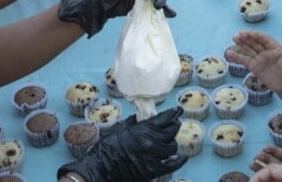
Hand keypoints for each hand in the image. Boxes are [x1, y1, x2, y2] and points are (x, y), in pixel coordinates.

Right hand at [59, 107, 187, 181]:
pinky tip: (182, 158)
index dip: (173, 113)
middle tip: (175, 123)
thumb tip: (139, 118)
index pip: (164, 119)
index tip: (178, 111)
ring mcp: (153, 157)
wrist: (100, 168)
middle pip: (172, 131)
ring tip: (171, 140)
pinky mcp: (152, 171)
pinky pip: (172, 165)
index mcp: (143, 129)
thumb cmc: (106, 147)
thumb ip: (133, 123)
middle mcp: (151, 142)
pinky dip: (179, 161)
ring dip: (172, 142)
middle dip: (175, 126)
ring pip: (173, 147)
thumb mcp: (119, 129)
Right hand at [226, 30, 281, 92]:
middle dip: (248, 38)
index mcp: (275, 48)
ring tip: (234, 37)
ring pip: (249, 50)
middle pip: (256, 43)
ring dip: (242, 44)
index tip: (252, 33)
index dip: (259, 36)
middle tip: (239, 33)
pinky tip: (229, 53)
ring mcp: (259, 59)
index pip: (266, 40)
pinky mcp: (254, 67)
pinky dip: (237, 57)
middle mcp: (266, 52)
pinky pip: (245, 61)